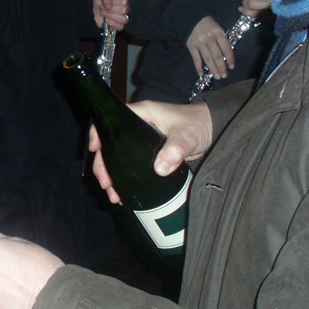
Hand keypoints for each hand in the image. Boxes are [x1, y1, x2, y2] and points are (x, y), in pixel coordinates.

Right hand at [89, 101, 212, 201]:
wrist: (213, 130)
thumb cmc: (199, 123)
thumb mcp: (186, 136)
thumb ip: (174, 150)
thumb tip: (159, 170)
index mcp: (141, 113)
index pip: (110, 120)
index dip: (98, 133)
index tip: (94, 150)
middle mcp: (136, 125)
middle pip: (110, 144)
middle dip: (104, 165)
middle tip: (106, 184)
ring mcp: (140, 140)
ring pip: (117, 157)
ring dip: (112, 175)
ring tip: (113, 194)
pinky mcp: (147, 153)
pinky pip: (129, 165)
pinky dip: (124, 179)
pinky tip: (123, 193)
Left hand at [93, 0, 128, 30]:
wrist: (94, 10)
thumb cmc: (100, 1)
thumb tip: (109, 6)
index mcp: (123, 0)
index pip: (124, 1)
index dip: (114, 2)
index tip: (107, 3)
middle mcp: (125, 9)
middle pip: (124, 10)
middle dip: (111, 10)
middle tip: (103, 8)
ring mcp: (123, 18)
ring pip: (124, 19)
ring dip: (111, 16)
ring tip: (103, 14)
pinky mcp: (119, 25)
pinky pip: (120, 27)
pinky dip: (112, 24)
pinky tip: (106, 20)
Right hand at [187, 15, 232, 77]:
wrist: (191, 18)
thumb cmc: (207, 25)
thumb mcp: (217, 28)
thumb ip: (221, 40)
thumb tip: (226, 57)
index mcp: (218, 32)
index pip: (226, 48)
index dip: (230, 58)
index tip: (232, 67)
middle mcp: (209, 37)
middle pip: (217, 55)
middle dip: (221, 67)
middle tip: (224, 75)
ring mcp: (199, 42)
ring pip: (208, 58)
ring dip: (213, 69)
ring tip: (217, 76)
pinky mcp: (191, 45)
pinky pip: (196, 58)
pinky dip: (198, 67)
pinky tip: (202, 74)